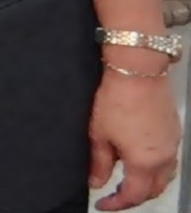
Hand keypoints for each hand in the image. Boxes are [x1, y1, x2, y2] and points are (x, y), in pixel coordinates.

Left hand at [88, 66, 180, 209]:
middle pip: (153, 190)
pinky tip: (140, 160)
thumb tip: (96, 181)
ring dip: (147, 184)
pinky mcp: (174, 132)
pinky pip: (168, 160)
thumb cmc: (117, 98)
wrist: (137, 71)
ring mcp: (172, 145)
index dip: (117, 203)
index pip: (134, 195)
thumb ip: (99, 162)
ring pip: (164, 177)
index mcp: (145, 162)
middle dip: (134, 197)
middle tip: (115, 195)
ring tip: (126, 180)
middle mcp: (164, 158)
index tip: (103, 204)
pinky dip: (155, 168)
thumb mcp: (99, 133)